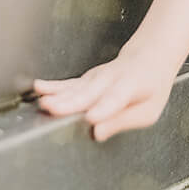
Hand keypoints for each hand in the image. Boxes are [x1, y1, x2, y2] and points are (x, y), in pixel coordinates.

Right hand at [32, 41, 174, 141]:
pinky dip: (53, 86)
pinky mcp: (85, 78)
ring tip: (43, 103)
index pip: (115, 98)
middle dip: (71, 102)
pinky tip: (39, 87)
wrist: (148, 56)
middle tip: (53, 110)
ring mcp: (96, 77)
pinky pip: (68, 84)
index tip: (91, 118)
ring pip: (75, 88)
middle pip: (88, 93)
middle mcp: (110, 79)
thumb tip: (97, 133)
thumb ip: (122, 121)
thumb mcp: (148, 110)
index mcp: (131, 87)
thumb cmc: (149, 87)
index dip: (103, 109)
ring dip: (58, 95)